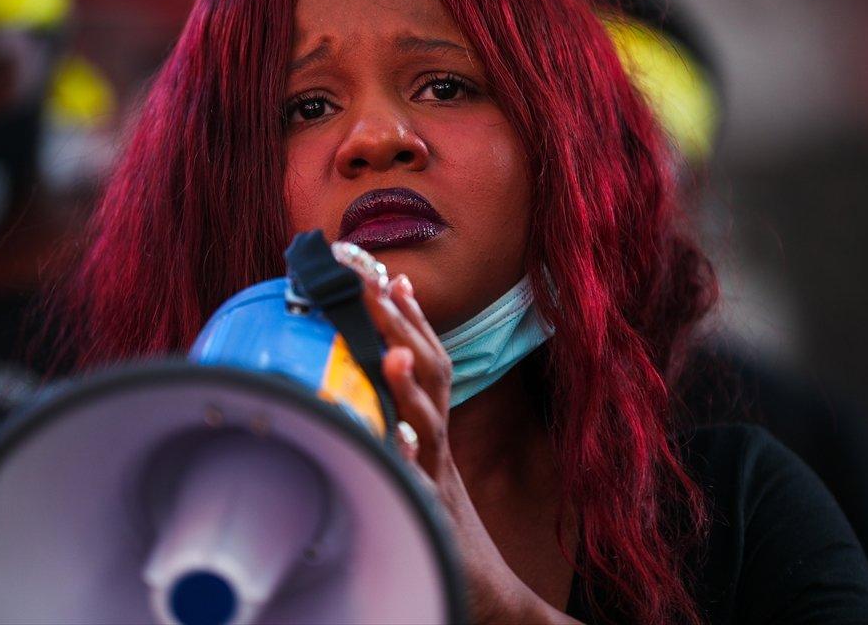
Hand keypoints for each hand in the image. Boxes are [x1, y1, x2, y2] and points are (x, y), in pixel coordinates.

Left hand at [360, 272, 579, 624]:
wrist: (489, 596)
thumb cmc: (445, 530)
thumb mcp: (423, 471)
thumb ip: (406, 433)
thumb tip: (378, 399)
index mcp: (435, 432)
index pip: (428, 363)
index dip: (412, 319)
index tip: (392, 275)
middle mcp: (440, 447)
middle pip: (430, 376)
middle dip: (403, 325)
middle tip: (378, 279)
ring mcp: (439, 481)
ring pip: (429, 423)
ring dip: (410, 385)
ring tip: (389, 349)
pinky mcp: (435, 519)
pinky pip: (421, 485)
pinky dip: (411, 458)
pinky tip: (399, 436)